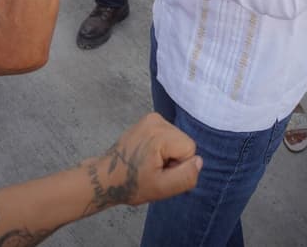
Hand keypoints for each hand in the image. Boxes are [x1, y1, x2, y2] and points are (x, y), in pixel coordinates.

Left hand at [83, 113, 200, 210]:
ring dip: (168, 154)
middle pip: (184, 142)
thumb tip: (199, 161)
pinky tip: (147, 156)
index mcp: (159, 134)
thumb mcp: (162, 188)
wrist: (107, 177)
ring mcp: (151, 118)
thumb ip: (186, 176)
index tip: (161, 172)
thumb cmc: (132, 184)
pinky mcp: (148, 121)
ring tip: (149, 163)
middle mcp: (156, 120)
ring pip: (177, 140)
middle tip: (154, 169)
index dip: (179, 166)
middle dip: (174, 159)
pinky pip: (168, 136)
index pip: (190, 149)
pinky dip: (162, 148)